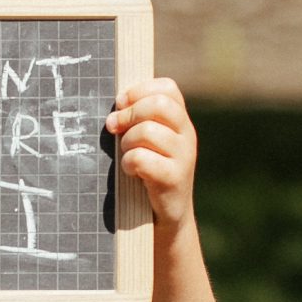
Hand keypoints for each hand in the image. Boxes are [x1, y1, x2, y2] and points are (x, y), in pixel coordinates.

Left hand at [106, 78, 198, 228]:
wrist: (167, 213)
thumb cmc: (150, 171)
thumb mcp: (149, 141)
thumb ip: (139, 119)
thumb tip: (118, 103)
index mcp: (180, 121)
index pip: (168, 88)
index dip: (140, 91)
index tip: (121, 104)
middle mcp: (187, 135)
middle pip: (158, 104)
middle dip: (129, 113)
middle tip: (114, 128)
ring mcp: (184, 157)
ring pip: (147, 131)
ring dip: (127, 142)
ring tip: (127, 154)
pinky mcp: (174, 179)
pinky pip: (142, 159)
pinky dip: (129, 163)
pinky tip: (132, 172)